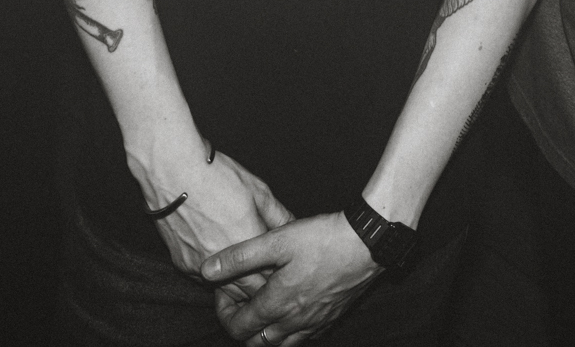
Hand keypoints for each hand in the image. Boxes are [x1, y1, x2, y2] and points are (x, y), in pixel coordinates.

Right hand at [146, 149, 294, 303]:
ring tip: (249, 272)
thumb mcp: (257, 190)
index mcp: (248, 243)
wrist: (171, 171)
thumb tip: (294, 230)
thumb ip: (278, 216)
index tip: (285, 269)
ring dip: (239, 286)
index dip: (280, 275)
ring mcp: (201, 266)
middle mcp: (225, 261)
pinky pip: (206, 281)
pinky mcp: (183, 264)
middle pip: (250, 290)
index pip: (272, 276)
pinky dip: (217, 277)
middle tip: (269, 274)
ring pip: (227, 291)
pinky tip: (224, 264)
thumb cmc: (216, 176)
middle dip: (262, 285)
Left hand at [201, 212, 382, 346]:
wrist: (368, 243)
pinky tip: (289, 311)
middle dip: (241, 327)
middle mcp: (294, 321)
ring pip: (281, 345)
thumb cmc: (322, 239)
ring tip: (261, 308)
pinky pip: (303, 338)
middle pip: (257, 342)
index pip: (238, 327)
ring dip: (265, 333)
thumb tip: (207, 270)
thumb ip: (240, 257)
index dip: (224, 312)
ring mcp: (314, 323)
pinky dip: (289, 333)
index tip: (224, 290)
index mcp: (278, 304)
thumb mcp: (278, 241)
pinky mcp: (331, 318)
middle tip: (239, 301)